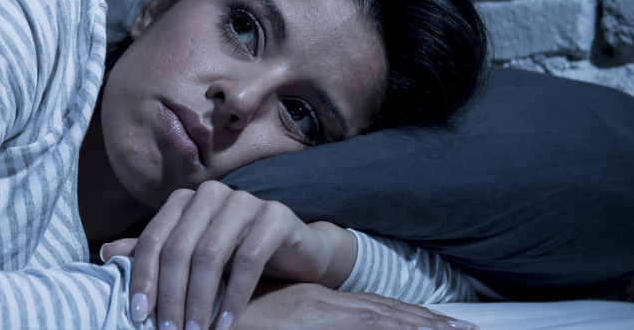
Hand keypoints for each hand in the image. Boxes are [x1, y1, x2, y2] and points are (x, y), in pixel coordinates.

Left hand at [100, 181, 355, 329]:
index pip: (154, 240)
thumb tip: (106, 253)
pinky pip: (248, 259)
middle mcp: (211, 194)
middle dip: (170, 296)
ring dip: (199, 301)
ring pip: (210, 254)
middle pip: (179, 248)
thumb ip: (155, 254)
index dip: (142, 279)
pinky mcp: (275, 216)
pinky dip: (234, 297)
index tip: (137, 316)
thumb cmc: (237, 257)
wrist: (297, 253)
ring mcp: (245, 201)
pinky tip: (226, 323)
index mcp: (185, 201)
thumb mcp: (193, 258)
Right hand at [235, 283, 477, 329]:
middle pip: (385, 315)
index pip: (368, 314)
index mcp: (311, 308)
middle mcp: (320, 307)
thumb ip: (268, 323)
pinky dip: (398, 327)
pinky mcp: (311, 320)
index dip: (404, 320)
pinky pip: (366, 325)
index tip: (440, 326)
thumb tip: (271, 323)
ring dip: (424, 326)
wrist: (192, 314)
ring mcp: (319, 314)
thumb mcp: (252, 325)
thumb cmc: (216, 322)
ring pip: (385, 319)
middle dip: (427, 324)